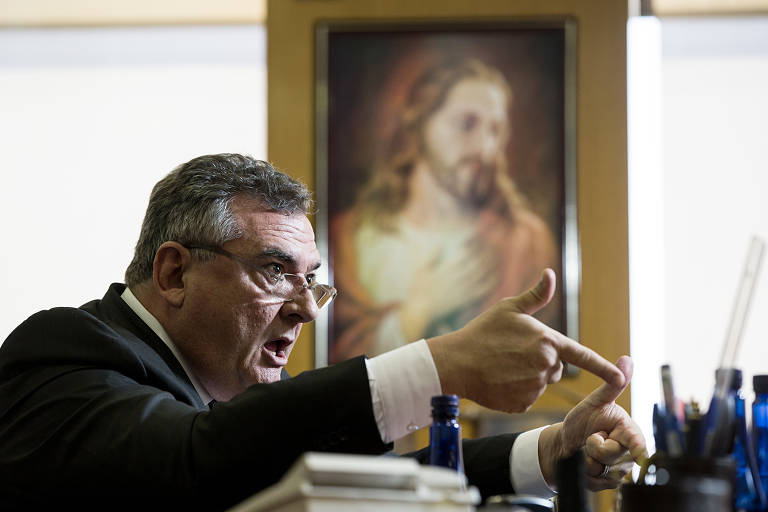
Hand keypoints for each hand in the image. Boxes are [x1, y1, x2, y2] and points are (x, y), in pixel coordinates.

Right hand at [400, 238, 497, 340]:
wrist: (421, 313)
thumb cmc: (419, 291)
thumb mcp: (420, 270)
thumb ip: (431, 256)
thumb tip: (440, 244)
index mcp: (449, 268)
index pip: (468, 253)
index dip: (477, 244)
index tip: (481, 238)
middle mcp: (459, 278)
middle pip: (479, 262)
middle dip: (488, 252)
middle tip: (494, 245)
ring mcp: (464, 289)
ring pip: (484, 274)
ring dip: (492, 265)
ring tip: (497, 258)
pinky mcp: (467, 300)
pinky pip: (483, 290)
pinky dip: (491, 282)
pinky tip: (495, 276)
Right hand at [426, 269, 624, 412]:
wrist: (457, 362)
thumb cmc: (482, 332)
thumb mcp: (509, 308)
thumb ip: (536, 296)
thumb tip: (551, 274)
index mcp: (548, 341)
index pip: (584, 356)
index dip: (605, 367)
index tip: (623, 376)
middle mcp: (546, 366)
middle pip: (556, 367)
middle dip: (542, 361)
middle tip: (513, 352)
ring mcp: (535, 387)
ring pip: (541, 383)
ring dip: (529, 376)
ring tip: (503, 366)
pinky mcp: (522, 404)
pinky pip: (528, 398)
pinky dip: (517, 392)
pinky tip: (500, 380)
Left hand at [538, 356, 646, 490]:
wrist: (566, 442)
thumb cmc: (583, 420)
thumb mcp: (596, 401)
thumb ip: (613, 384)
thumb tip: (627, 359)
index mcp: (630, 432)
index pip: (637, 444)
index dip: (632, 446)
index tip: (632, 450)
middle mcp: (629, 454)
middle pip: (613, 457)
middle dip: (594, 446)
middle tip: (591, 437)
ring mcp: (620, 471)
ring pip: (602, 471)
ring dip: (587, 460)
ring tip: (587, 450)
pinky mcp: (608, 485)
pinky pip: (595, 482)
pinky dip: (584, 473)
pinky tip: (585, 463)